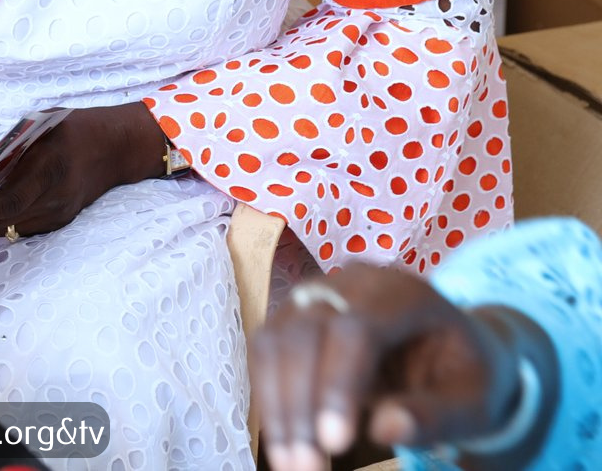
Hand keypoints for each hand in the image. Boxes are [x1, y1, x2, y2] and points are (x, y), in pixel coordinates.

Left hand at [0, 103, 165, 237]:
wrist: (117, 147)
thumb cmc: (73, 129)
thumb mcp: (38, 127)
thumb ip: (10, 151)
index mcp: (48, 168)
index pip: (7, 200)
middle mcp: (56, 197)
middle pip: (7, 221)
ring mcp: (62, 213)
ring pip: (14, 230)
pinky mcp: (64, 220)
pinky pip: (27, 229)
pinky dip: (6, 223)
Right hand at [253, 265, 546, 470]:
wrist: (451, 348)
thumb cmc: (464, 375)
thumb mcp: (470, 401)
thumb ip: (434, 414)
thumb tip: (384, 430)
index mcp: (403, 293)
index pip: (356, 329)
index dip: (338, 384)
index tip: (336, 444)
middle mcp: (351, 283)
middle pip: (305, 332)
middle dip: (299, 404)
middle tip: (305, 467)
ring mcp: (316, 294)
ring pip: (275, 340)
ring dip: (276, 404)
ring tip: (290, 462)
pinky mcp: (293, 315)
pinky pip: (266, 351)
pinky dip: (269, 397)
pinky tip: (284, 439)